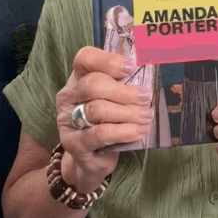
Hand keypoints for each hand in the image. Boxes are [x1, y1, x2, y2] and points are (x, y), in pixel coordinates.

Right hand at [54, 46, 152, 184]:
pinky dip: (125, 131)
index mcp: (78, 78)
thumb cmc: (108, 121)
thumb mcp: (114, 99)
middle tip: (147, 97)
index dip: (108, 60)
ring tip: (146, 116)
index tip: (131, 68)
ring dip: (128, 112)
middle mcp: (68, 97)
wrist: (93, 158)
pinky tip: (141, 131)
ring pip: (97, 110)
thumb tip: (148, 68)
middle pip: (93, 85)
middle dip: (125, 92)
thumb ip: (124, 83)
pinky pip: (101, 134)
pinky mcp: (74, 144)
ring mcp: (68, 121)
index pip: (85, 58)